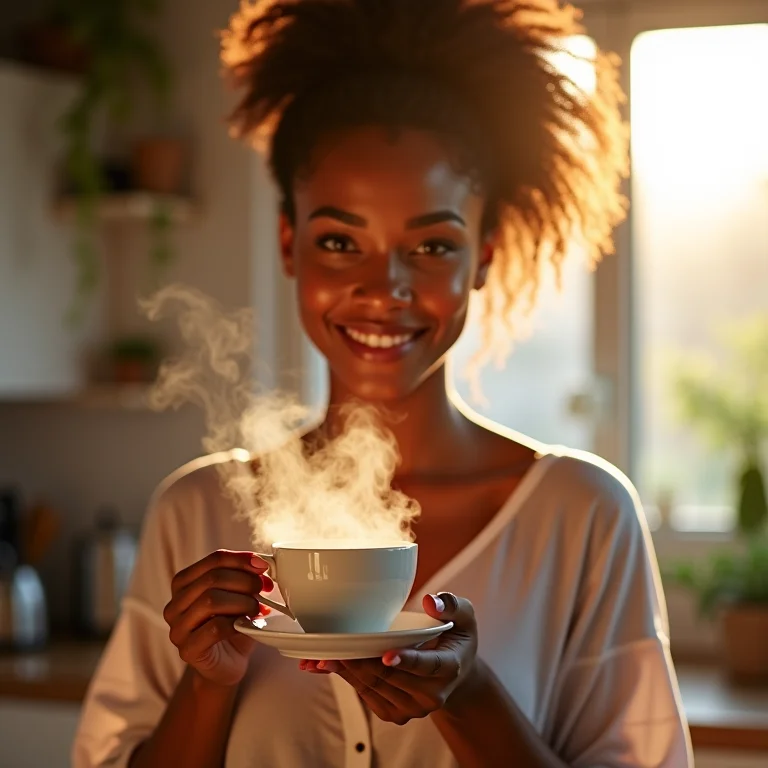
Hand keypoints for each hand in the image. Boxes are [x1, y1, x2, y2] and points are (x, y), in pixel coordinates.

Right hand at [164, 549, 273, 686]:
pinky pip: (215, 628)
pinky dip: (237, 623)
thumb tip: (261, 564)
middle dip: (245, 580)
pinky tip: (246, 626)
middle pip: (213, 578)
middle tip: (264, 588)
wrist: (228, 663)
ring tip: (257, 608)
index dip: (241, 559)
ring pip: (211, 600)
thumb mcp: (239, 595)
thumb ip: (245, 577)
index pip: (214, 560)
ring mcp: (177, 628)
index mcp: (184, 583)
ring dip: (242, 601)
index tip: (263, 565)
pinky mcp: (187, 650)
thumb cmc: (233, 624)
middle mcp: (175, 604)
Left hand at [301, 593, 477, 725]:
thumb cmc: (456, 637)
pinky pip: (366, 695)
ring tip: (323, 656)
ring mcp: (412, 708)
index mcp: (450, 668)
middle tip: (335, 646)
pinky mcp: (395, 713)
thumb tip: (431, 601)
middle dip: (361, 660)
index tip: (387, 655)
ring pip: (374, 687)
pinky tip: (329, 665)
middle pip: (390, 676)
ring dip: (347, 670)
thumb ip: (451, 604)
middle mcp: (431, 694)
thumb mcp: (464, 615)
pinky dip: (346, 679)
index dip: (406, 660)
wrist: (456, 673)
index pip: (427, 665)